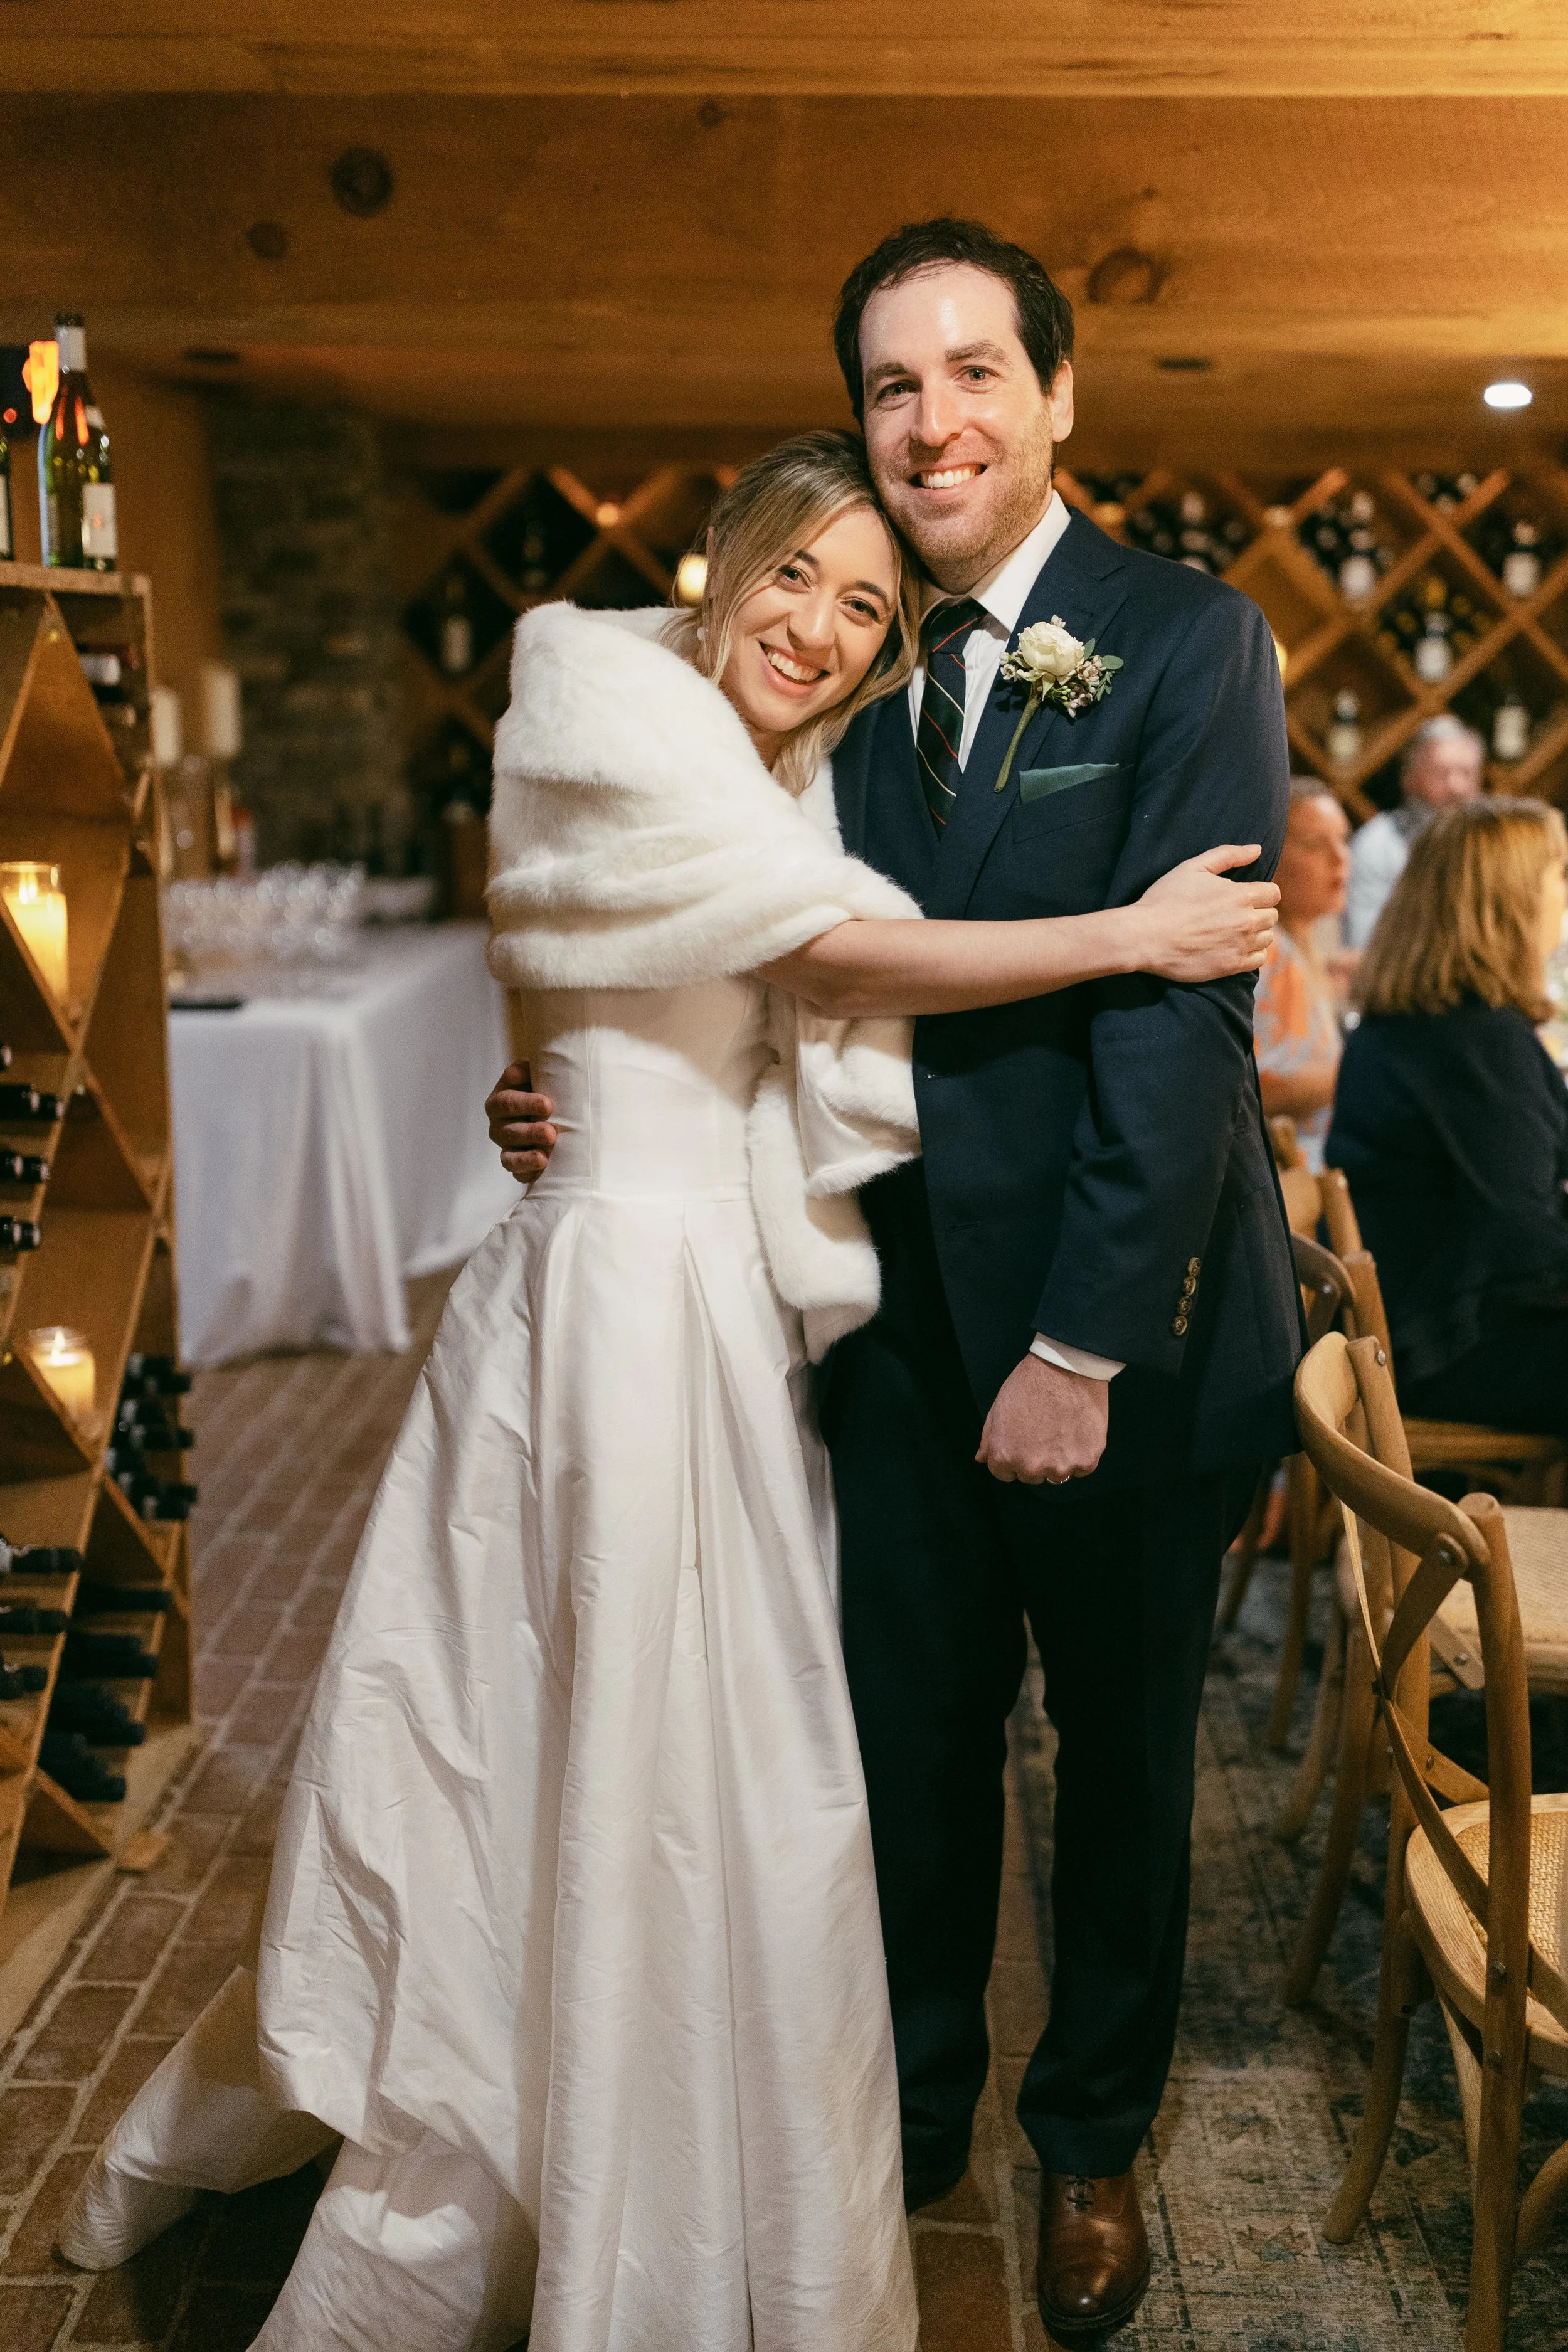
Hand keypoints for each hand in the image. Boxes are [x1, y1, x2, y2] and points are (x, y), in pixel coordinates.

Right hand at [485, 1061, 556, 1181]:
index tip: (547, 1104)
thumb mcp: (539, 1076)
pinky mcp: (516, 1165)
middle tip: (551, 1133)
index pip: (508, 1101)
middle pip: (509, 1130)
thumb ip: (535, 1069)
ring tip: (544, 1157)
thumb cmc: (546, 1089)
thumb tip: (528, 1068)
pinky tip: (541, 1170)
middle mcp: (498, 1124)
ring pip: (509, 1155)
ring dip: (527, 1157)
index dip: (525, 1103)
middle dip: (530, 1132)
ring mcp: (506, 1146)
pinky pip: (517, 1173)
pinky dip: (527, 1173)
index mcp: (501, 1099)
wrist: (553, 1113)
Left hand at [976, 1354, 1108, 1484]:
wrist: (1065, 1368)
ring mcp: (1060, 1467)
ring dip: (1061, 1459)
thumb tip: (982, 1459)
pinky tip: (1079, 1429)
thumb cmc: (1030, 1384)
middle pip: (1032, 1476)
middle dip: (1037, 1459)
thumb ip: (989, 1439)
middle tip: (1046, 1431)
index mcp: (1005, 1456)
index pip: (1006, 1474)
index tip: (1025, 1440)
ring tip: (1063, 1428)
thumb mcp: (998, 1408)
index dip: (1015, 1456)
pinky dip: (1082, 1454)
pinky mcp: (1086, 1461)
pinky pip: (1083, 1468)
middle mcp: (1031, 1468)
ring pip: (1058, 1475)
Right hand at [1132, 845, 1278, 981]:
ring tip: (1233, 932)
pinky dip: (1251, 954)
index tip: (1246, 897)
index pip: (1274, 894)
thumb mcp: (1193, 867)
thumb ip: (1228, 855)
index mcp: (1240, 894)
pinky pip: (1258, 960)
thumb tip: (1257, 850)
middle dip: (1258, 912)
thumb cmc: (1166, 899)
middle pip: (1272, 916)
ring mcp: (1241, 945)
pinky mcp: (1232, 966)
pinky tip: (1234, 947)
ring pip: (1267, 938)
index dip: (1261, 893)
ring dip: (1256, 933)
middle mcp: (1246, 920)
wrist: (1146, 936)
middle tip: (1235, 914)